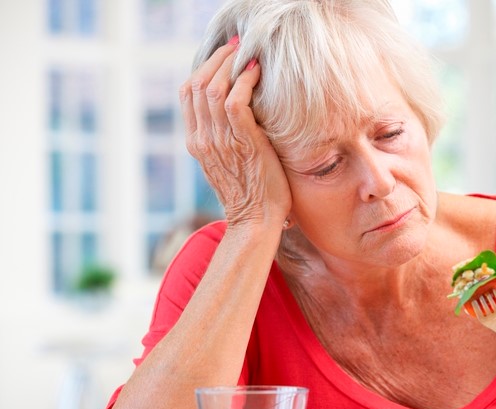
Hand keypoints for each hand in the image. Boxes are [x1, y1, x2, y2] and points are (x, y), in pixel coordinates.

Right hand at [179, 37, 291, 229]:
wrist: (256, 222)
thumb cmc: (251, 195)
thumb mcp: (227, 164)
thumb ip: (223, 140)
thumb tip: (236, 115)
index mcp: (196, 142)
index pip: (187, 94)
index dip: (202, 69)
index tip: (222, 57)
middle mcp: (203, 139)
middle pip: (197, 84)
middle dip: (217, 59)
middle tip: (235, 47)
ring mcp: (220, 140)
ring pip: (213, 88)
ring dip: (231, 65)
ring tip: (247, 55)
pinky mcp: (243, 142)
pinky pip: (236, 101)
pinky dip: (245, 82)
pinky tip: (256, 74)